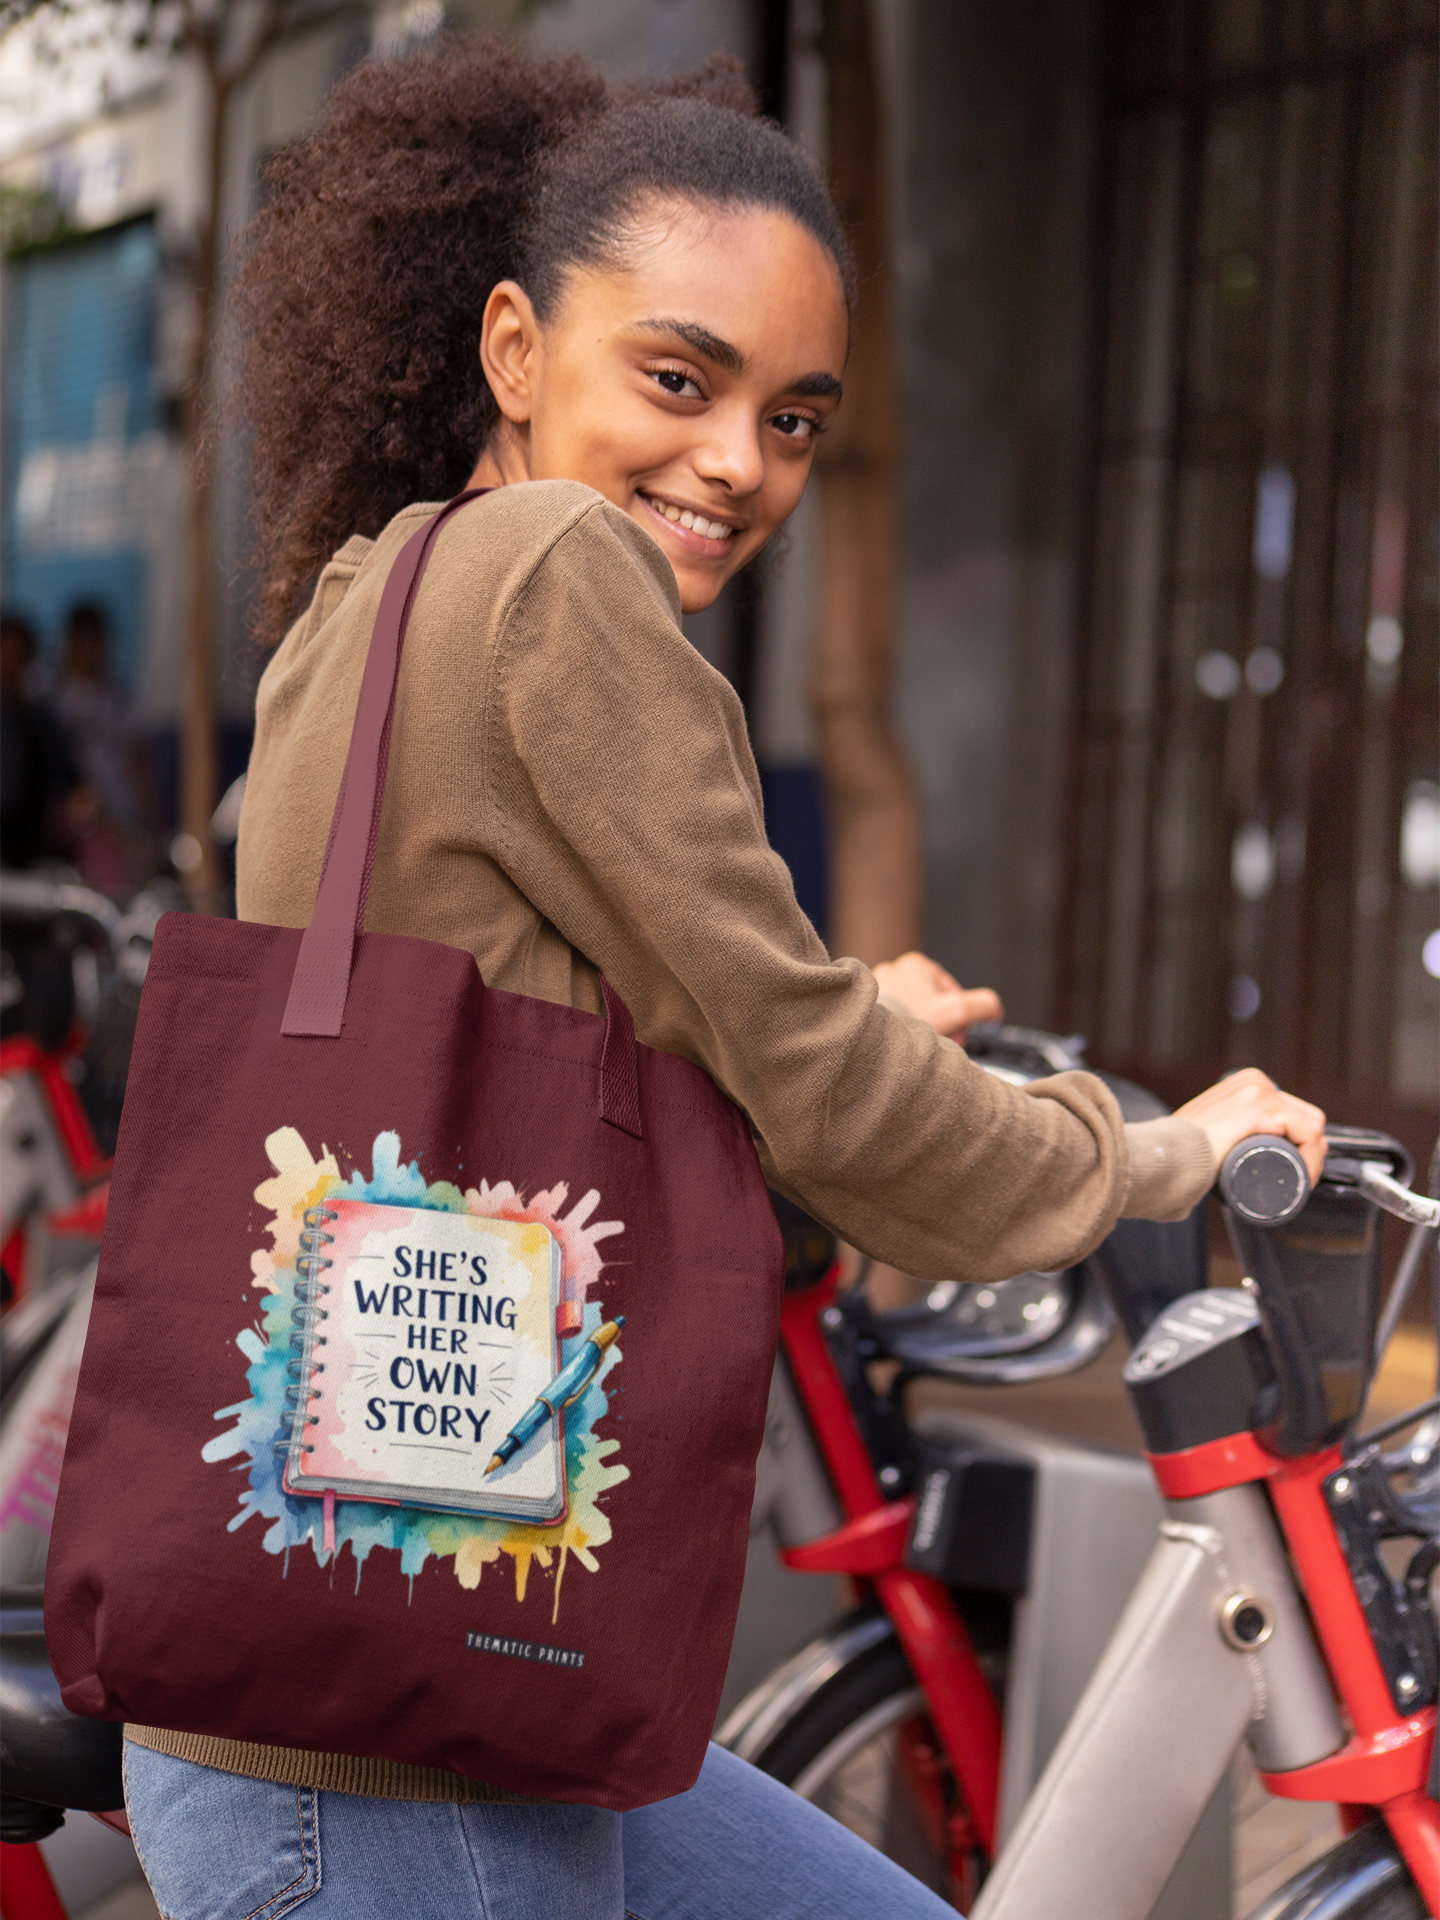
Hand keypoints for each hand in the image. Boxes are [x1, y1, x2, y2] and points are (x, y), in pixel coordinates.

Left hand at [872, 951, 1003, 1039]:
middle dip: (941, 1025)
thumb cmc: (909, 1021)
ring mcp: (876, 988)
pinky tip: (903, 1047)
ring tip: (920, 1048)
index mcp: (916, 964)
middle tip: (940, 1045)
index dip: (960, 1018)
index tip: (957, 1037)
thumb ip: (983, 1006)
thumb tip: (994, 1009)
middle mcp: (893, 970)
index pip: (951, 993)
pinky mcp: (865, 1007)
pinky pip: (893, 1020)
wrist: (867, 1039)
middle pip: (932, 1004)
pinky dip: (902, 1033)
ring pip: (913, 1012)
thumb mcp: (957, 1012)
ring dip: (923, 1030)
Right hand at [1173, 1068, 1326, 1184]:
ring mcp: (1260, 1091)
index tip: (1290, 1174)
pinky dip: (1313, 1158)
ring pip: (1311, 1126)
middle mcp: (1256, 1081)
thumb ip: (1216, 1132)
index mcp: (1246, 1084)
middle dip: (1306, 1151)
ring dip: (1312, 1157)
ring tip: (1297, 1182)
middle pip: (1303, 1119)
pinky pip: (1308, 1132)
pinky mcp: (1263, 1106)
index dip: (1298, 1145)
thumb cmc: (1181, 1153)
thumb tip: (1218, 1154)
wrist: (1166, 1157)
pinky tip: (1303, 1177)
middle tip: (1294, 1181)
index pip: (1290, 1114)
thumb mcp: (1207, 1130)